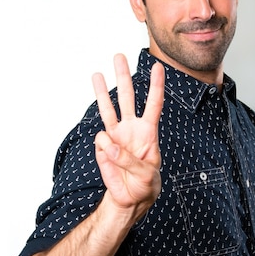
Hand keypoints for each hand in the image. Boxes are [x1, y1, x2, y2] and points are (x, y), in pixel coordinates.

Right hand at [92, 54, 164, 219]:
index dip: (156, 85)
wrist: (130, 198)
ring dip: (101, 91)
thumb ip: (129, 160)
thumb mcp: (147, 176)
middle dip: (123, 76)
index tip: (158, 67)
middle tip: (119, 56)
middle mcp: (131, 128)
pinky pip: (100, 141)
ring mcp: (115, 136)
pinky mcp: (102, 147)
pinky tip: (111, 159)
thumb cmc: (145, 185)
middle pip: (127, 97)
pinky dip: (104, 149)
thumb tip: (107, 143)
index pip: (154, 104)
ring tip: (96, 73)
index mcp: (148, 132)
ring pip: (107, 108)